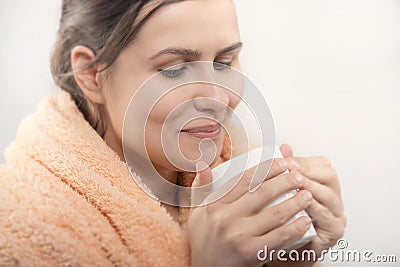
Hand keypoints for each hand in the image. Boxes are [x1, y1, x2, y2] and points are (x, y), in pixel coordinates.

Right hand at [188, 159, 313, 266]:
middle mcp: (226, 219)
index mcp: (215, 205)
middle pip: (263, 193)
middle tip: (299, 176)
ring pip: (275, 214)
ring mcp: (240, 236)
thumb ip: (200, 188)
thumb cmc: (204, 240)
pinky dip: (295, 228)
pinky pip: (279, 238)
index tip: (281, 162)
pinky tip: (305, 221)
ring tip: (307, 195)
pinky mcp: (252, 253)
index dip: (266, 168)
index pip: (244, 179)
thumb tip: (204, 165)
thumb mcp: (197, 213)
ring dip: (295, 202)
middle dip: (285, 181)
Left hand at [280, 144, 345, 257]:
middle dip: (308, 171)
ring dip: (310, 187)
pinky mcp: (334, 231)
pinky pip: (327, 217)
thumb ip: (285, 170)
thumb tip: (284, 147)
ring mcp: (336, 214)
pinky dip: (314, 209)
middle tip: (290, 171)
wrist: (287, 249)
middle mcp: (333, 197)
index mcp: (323, 184)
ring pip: (329, 195)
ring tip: (295, 183)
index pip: (320, 164)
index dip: (303, 161)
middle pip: (329, 175)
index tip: (286, 161)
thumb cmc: (286, 218)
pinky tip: (302, 203)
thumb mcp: (282, 191)